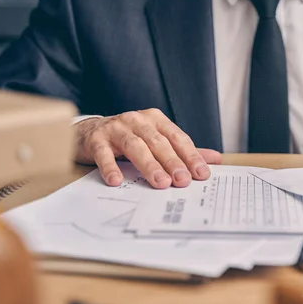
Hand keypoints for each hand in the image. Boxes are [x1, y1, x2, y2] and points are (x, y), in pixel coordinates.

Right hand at [75, 109, 221, 187]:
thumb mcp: (155, 141)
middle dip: (173, 162)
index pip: (177, 138)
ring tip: (160, 183)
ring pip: (135, 146)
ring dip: (149, 165)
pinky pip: (104, 153)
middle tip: (183, 181)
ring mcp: (115, 128)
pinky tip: (116, 181)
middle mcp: (137, 120)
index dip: (191, 156)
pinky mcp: (96, 139)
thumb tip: (215, 159)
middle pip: (158, 142)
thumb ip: (183, 150)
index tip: (202, 174)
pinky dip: (110, 166)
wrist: (87, 132)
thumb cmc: (127, 139)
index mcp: (155, 120)